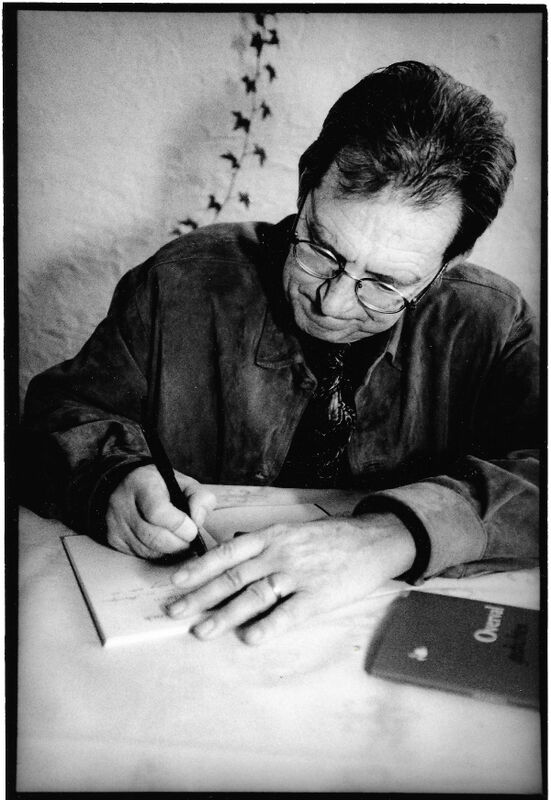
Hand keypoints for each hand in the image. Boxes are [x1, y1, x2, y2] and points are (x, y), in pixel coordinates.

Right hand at [106, 464, 215, 558]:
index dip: (179, 525)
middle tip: (190, 538)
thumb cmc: (159, 485)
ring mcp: (116, 524)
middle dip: (179, 543)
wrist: (123, 485)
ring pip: (148, 550)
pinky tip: (163, 543)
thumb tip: (198, 520)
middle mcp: (123, 505)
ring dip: (170, 550)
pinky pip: (140, 555)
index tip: (192, 528)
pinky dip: (157, 553)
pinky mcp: (113, 540)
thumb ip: (198, 497)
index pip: (158, 512)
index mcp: (142, 484)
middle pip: (154, 537)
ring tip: (178, 539)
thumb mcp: (182, 482)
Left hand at [167, 513, 415, 643]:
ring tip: (202, 631)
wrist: (372, 540)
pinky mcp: (318, 596)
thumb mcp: (292, 529)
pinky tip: (250, 638)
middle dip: (200, 596)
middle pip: (233, 577)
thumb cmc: (329, 538)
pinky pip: (289, 613)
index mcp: (272, 536)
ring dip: (225, 615)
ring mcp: (298, 575)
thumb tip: (230, 548)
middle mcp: (280, 553)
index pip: (227, 553)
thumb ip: (263, 541)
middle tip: (175, 612)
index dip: (199, 567)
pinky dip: (268, 626)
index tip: (176, 581)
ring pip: (254, 596)